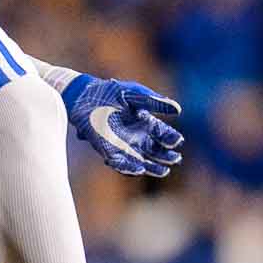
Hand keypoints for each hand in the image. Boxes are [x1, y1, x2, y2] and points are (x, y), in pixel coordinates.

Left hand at [62, 74, 183, 176]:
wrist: (84, 96)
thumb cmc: (109, 92)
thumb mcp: (135, 94)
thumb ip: (154, 102)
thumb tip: (178, 109)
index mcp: (145, 122)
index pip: (163, 134)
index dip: (171, 139)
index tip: (177, 141)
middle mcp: (136, 136)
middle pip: (155, 151)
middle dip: (166, 156)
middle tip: (175, 159)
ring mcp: (122, 145)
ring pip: (141, 161)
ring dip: (152, 167)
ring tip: (163, 171)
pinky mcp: (107, 150)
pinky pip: (120, 163)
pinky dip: (129, 168)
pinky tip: (140, 169)